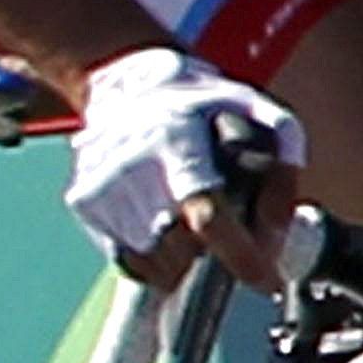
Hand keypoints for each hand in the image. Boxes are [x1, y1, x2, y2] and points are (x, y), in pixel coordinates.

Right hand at [65, 48, 299, 290]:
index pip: (206, 215)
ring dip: (184, 258)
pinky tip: (164, 222)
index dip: (239, 255)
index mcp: (176, 142)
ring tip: (191, 220)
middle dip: (214, 254)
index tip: (266, 281)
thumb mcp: (259, 117)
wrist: (123, 80)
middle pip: (182, 249)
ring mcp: (101, 189)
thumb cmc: (201, 104)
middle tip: (228, 236)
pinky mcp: (83, 203)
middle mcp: (132, 169)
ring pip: (155, 264)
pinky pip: (129, 259)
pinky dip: (155, 256)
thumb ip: (279, 175)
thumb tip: (273, 240)